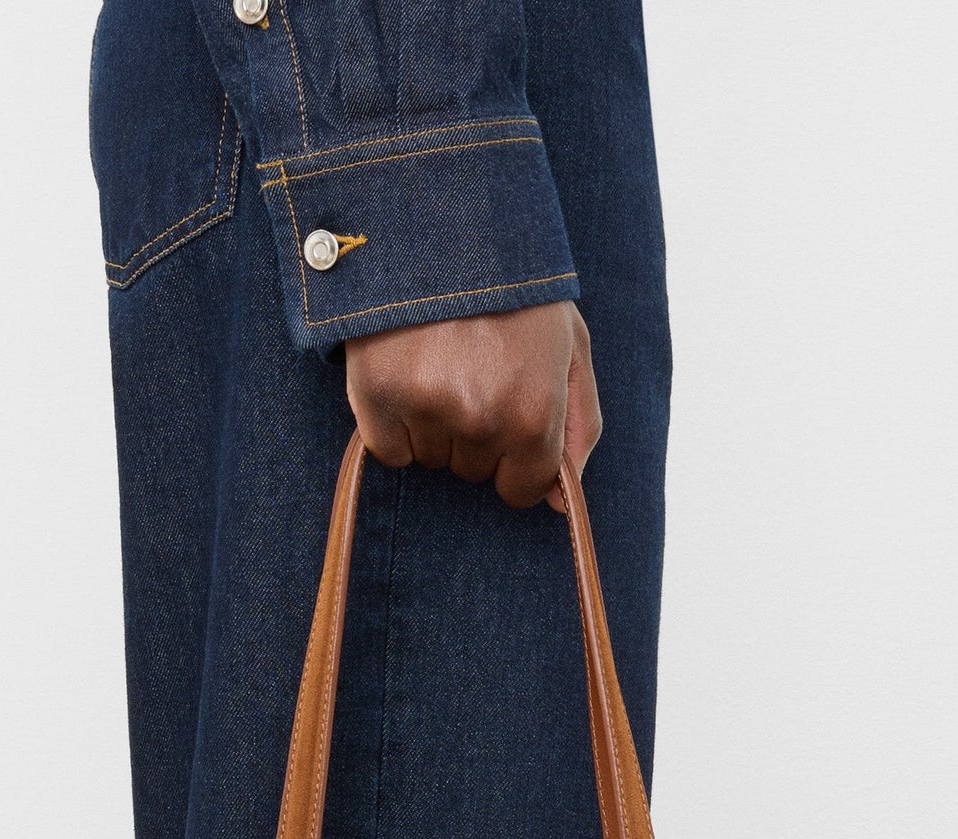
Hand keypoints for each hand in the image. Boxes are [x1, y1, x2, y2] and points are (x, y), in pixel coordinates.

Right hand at [344, 302, 601, 510]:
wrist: (444, 216)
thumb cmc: (516, 286)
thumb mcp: (570, 345)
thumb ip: (579, 426)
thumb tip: (560, 504)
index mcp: (534, 413)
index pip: (521, 489)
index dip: (514, 457)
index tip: (507, 413)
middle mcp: (482, 419)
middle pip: (473, 473)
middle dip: (475, 433)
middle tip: (471, 367)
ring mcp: (427, 408)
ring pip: (431, 460)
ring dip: (434, 425)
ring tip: (440, 360)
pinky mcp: (378, 395)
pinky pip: (388, 450)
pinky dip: (393, 424)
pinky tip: (408, 372)